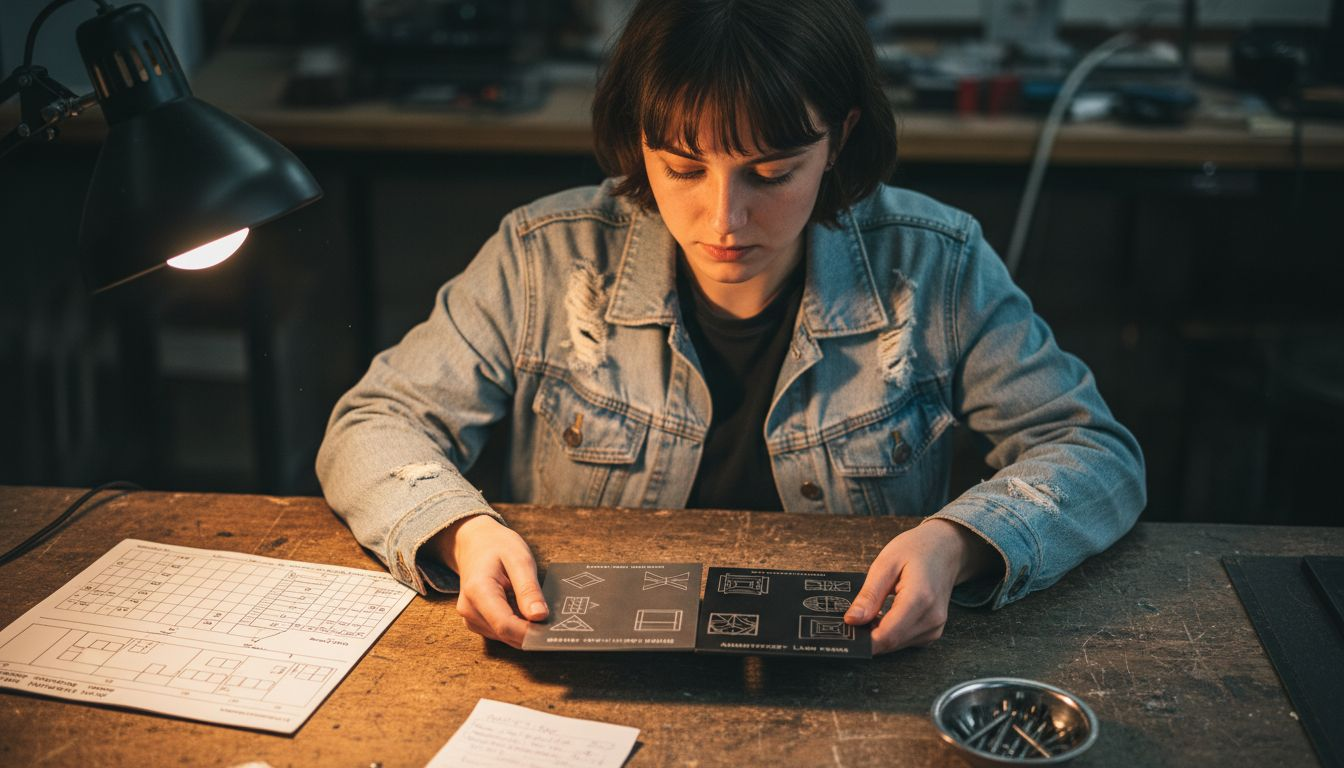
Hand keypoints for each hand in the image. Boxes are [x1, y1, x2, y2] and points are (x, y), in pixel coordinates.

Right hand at [431, 515, 547, 647]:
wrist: (475, 543)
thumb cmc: (497, 546)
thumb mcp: (519, 558)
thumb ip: (528, 588)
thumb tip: (539, 616)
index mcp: (478, 590)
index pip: (505, 625)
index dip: (530, 633)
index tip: (551, 631)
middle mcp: (469, 608)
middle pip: (504, 634)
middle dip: (530, 632)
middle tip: (552, 621)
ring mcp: (469, 617)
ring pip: (503, 636)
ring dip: (523, 629)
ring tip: (535, 608)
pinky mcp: (475, 621)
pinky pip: (499, 632)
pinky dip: (515, 626)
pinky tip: (522, 609)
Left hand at [843, 518, 998, 654]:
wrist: (946, 548)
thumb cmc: (917, 549)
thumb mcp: (885, 564)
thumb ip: (869, 595)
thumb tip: (852, 620)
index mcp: (920, 599)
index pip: (888, 635)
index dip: (863, 639)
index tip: (846, 632)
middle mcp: (932, 618)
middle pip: (891, 643)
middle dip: (868, 635)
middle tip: (852, 618)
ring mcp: (935, 627)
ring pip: (897, 644)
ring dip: (879, 633)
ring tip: (871, 610)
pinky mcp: (933, 631)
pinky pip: (905, 640)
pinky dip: (891, 632)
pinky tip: (885, 615)